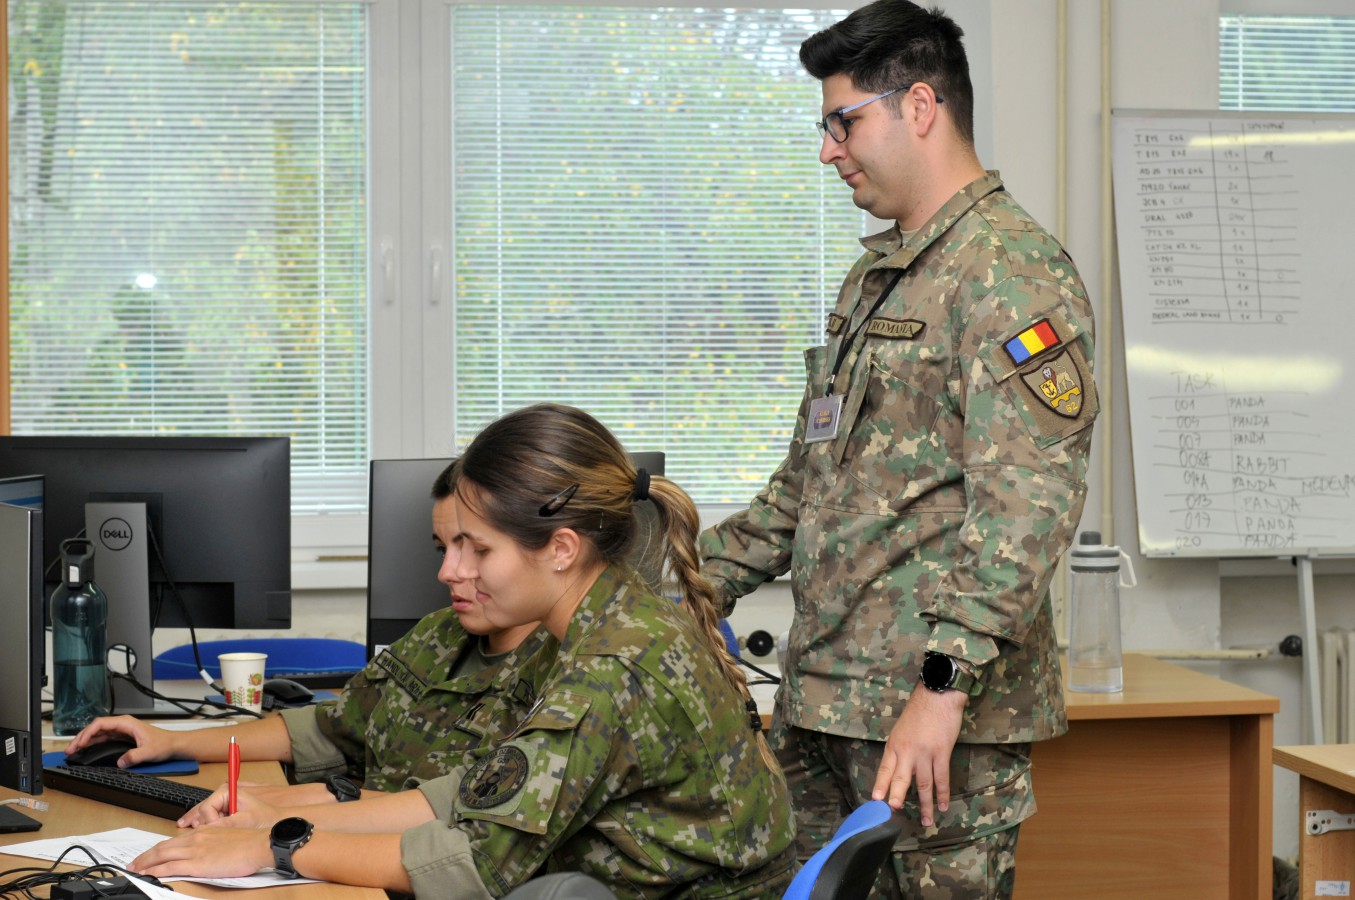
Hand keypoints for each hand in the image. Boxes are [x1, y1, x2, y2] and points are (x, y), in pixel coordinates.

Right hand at [62, 716, 175, 767]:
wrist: (174, 744)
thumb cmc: (164, 743)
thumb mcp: (150, 751)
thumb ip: (135, 756)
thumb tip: (120, 762)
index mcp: (127, 723)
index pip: (101, 724)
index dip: (87, 733)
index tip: (79, 743)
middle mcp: (122, 725)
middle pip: (96, 728)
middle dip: (81, 737)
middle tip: (70, 750)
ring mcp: (122, 731)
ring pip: (98, 733)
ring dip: (85, 741)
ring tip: (73, 751)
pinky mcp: (122, 738)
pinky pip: (103, 739)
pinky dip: (92, 744)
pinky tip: (86, 750)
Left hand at [130, 823, 272, 878]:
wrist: (258, 845)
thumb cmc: (249, 843)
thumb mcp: (227, 837)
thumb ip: (212, 843)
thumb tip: (205, 853)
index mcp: (203, 832)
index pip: (174, 840)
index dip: (158, 848)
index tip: (149, 854)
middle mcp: (196, 839)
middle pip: (163, 847)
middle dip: (146, 856)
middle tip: (134, 863)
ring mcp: (196, 851)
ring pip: (163, 855)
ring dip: (146, 863)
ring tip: (135, 869)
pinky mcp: (198, 864)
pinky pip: (171, 867)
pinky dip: (157, 870)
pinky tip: (149, 874)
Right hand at [178, 784, 282, 828]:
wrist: (276, 819)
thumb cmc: (265, 817)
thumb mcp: (246, 820)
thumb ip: (227, 823)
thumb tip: (209, 829)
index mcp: (228, 791)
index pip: (207, 807)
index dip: (208, 821)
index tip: (213, 831)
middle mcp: (224, 794)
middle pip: (202, 809)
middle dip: (196, 820)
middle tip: (186, 831)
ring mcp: (224, 801)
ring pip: (204, 812)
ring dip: (199, 822)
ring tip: (188, 830)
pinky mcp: (225, 809)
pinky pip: (210, 816)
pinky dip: (204, 823)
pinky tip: (197, 830)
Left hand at [871, 686, 966, 825]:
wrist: (938, 696)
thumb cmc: (920, 711)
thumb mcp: (901, 729)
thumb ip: (899, 749)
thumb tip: (898, 767)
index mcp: (895, 745)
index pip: (884, 769)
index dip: (880, 785)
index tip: (875, 800)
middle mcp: (907, 751)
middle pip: (900, 779)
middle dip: (897, 797)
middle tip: (894, 812)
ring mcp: (925, 753)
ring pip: (924, 784)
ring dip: (926, 804)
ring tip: (926, 821)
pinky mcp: (942, 753)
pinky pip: (941, 778)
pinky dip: (942, 794)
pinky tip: (942, 805)